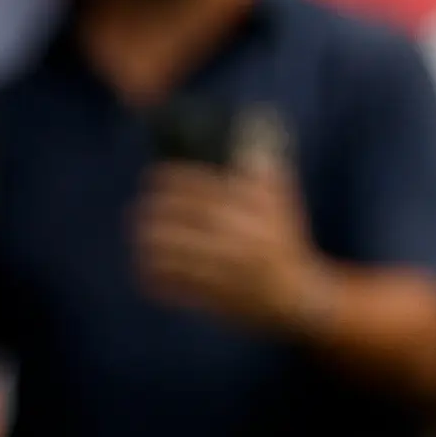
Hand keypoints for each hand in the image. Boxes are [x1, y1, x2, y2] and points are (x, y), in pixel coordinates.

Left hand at [134, 156, 331, 336]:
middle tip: (140, 211)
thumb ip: (264, 173)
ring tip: (143, 238)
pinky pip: (167, 281)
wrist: (295, 295)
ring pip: (164, 251)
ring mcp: (220, 266)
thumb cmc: (287, 244)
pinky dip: (152, 274)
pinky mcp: (209, 293)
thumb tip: (246, 141)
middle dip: (149, 211)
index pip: (198, 185)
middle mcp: (233, 234)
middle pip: (173, 217)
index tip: (153, 177)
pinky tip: (149, 267)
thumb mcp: (283, 204)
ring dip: (147, 243)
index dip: (169, 179)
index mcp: (250, 208)